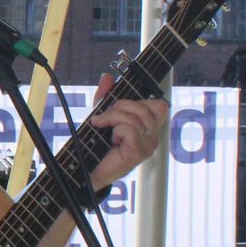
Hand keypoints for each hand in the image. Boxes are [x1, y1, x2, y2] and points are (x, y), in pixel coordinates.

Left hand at [88, 73, 169, 189]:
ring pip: (134, 117)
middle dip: (118, 106)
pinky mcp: (140, 152)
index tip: (118, 107)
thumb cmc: (97, 145)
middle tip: (103, 118)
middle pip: (142, 106)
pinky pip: (129, 129)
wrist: (87, 171)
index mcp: (149, 127)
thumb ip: (105, 96)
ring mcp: (149, 145)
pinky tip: (110, 139)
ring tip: (103, 128)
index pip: (158, 105)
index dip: (138, 101)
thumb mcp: (102, 115)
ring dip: (112, 118)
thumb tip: (107, 76)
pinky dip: (115, 130)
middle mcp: (153, 136)